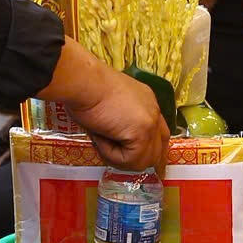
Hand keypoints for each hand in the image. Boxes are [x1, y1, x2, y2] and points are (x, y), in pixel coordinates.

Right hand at [37, 39, 169, 171]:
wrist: (83, 81)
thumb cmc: (86, 89)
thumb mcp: (108, 105)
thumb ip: (118, 122)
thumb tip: (114, 141)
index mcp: (146, 102)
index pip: (158, 133)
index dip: (147, 149)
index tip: (135, 160)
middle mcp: (153, 110)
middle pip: (159, 148)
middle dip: (139, 161)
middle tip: (117, 161)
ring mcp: (150, 121)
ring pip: (144, 159)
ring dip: (120, 157)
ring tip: (101, 141)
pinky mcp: (142, 132)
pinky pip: (130, 159)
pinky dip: (111, 154)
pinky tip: (101, 137)